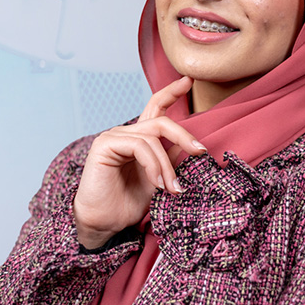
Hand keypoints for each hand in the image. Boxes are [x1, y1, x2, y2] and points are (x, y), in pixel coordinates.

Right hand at [73, 76, 205, 248]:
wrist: (104, 222)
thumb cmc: (127, 204)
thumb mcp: (158, 181)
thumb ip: (170, 161)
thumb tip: (189, 147)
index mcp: (137, 140)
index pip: (154, 108)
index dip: (171, 93)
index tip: (188, 81)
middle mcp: (125, 134)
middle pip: (160, 120)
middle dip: (183, 135)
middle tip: (200, 152)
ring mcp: (113, 137)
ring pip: (153, 137)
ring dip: (167, 165)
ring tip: (173, 188)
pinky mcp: (105, 144)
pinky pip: (140, 146)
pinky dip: (154, 165)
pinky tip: (157, 183)